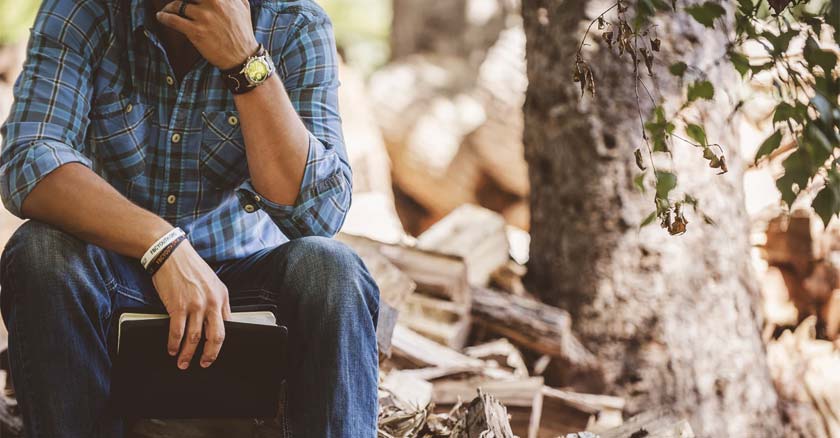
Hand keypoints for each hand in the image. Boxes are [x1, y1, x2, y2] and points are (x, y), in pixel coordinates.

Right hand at [152, 240, 231, 368]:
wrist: (170, 253)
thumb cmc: (190, 267)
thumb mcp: (212, 282)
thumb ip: (216, 301)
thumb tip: (217, 320)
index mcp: (222, 296)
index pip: (228, 325)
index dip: (222, 342)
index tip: (216, 351)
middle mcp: (212, 302)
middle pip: (215, 336)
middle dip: (210, 354)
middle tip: (204, 364)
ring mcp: (195, 305)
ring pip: (194, 338)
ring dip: (188, 354)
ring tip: (183, 362)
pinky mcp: (178, 306)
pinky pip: (177, 332)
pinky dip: (174, 344)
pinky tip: (171, 349)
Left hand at [156, 0, 259, 69]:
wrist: (242, 57)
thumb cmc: (243, 32)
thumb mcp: (243, 6)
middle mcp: (214, 4)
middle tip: (177, 2)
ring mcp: (204, 18)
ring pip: (178, 5)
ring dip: (169, 7)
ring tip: (167, 9)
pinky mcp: (196, 32)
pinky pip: (173, 20)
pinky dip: (164, 17)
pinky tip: (161, 17)